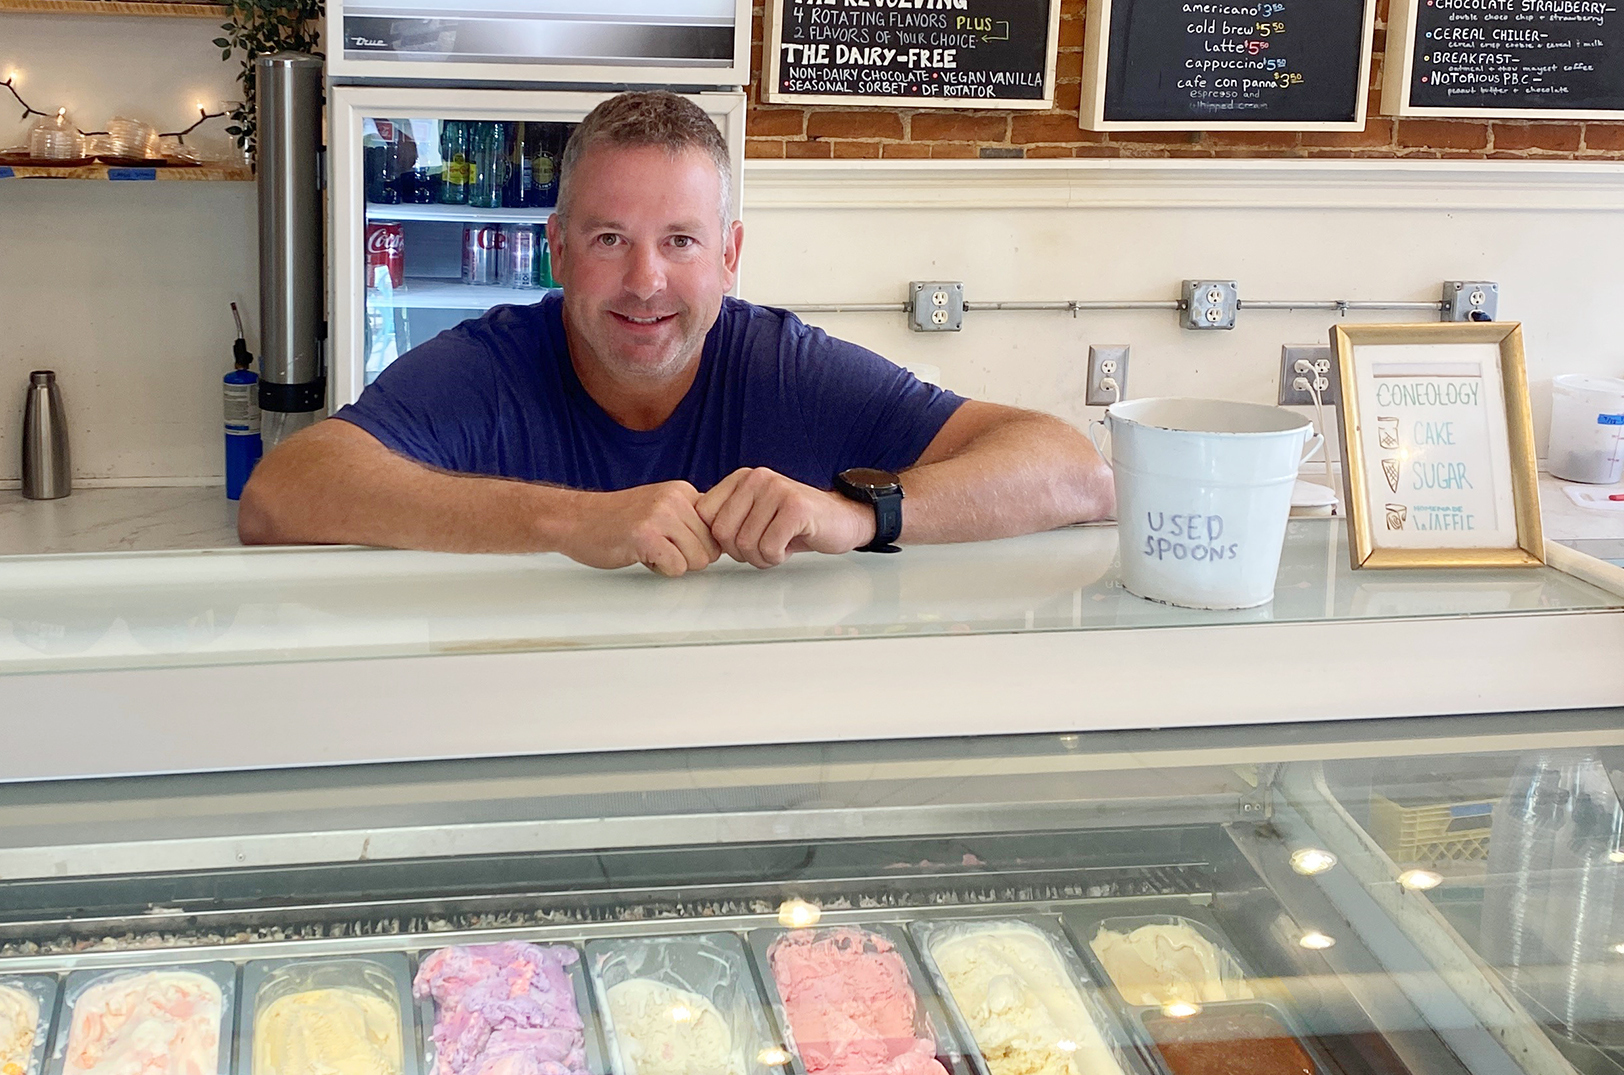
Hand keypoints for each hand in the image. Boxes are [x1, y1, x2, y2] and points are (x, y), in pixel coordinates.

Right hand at [561, 482, 720, 576]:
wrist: (574, 520)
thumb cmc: (616, 521)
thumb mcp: (661, 508)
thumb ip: (690, 520)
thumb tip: (722, 544)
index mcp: (683, 491)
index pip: (717, 530)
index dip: (698, 545)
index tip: (675, 543)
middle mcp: (675, 499)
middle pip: (711, 549)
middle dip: (687, 557)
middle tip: (657, 547)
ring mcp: (661, 515)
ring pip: (697, 560)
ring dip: (673, 563)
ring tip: (648, 549)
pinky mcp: (646, 535)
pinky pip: (677, 568)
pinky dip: (660, 570)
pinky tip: (640, 555)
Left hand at [697, 468, 875, 568]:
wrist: (842, 519)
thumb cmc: (796, 522)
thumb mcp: (755, 513)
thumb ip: (727, 517)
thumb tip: (693, 533)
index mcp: (742, 478)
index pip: (705, 517)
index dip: (722, 539)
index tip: (745, 539)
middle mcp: (756, 478)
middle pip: (723, 534)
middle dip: (742, 552)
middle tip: (765, 545)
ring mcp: (776, 490)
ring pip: (745, 545)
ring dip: (762, 557)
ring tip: (780, 543)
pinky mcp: (795, 508)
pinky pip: (769, 548)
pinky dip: (778, 557)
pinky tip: (791, 544)